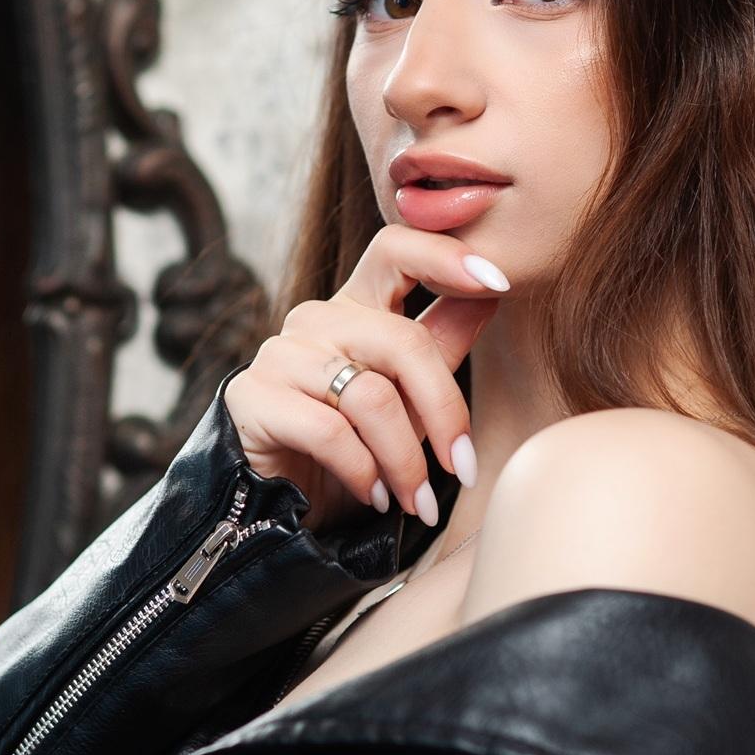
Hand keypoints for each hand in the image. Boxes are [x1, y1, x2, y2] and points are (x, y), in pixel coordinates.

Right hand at [223, 225, 506, 528]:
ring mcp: (280, 355)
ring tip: (418, 500)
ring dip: (405, 460)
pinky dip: (364, 473)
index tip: (501, 282)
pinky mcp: (252, 398)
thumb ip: (443, 341)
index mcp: (355, 306)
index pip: (396, 248)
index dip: (447, 256)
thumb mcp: (409, 395)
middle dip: (443, 412)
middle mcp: (316, 320)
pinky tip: (376, 496)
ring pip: (371, 397)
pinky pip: (329, 432)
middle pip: (401, 340)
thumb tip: (493, 292)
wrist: (282, 506)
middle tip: (464, 466)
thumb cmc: (355, 445)